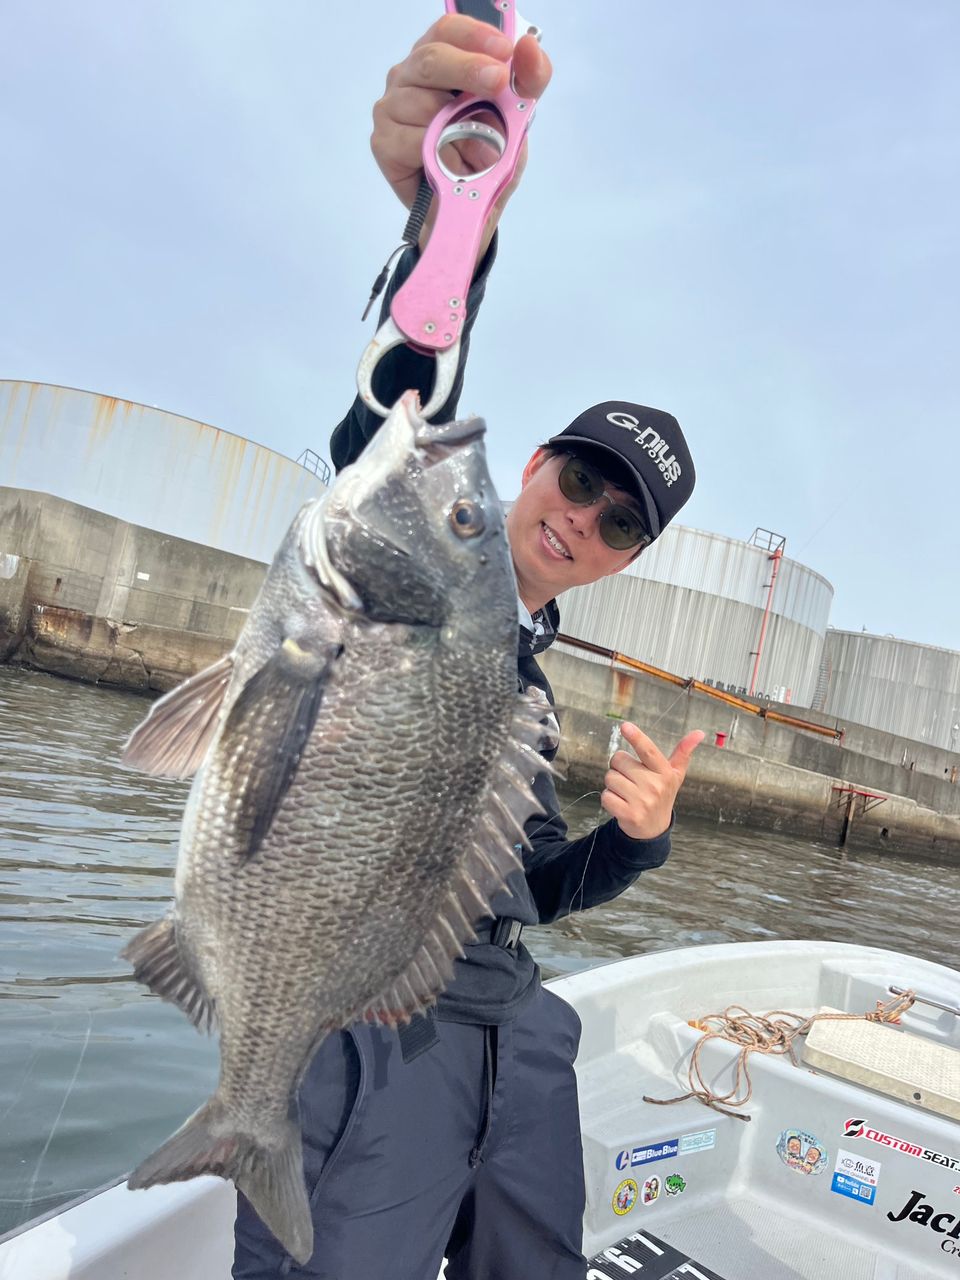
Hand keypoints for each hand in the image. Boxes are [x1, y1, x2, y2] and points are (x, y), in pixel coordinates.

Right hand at [371, 13, 551, 256]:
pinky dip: (441, 157)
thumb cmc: (486, 160)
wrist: (470, 212)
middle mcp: (409, 78)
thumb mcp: (517, 120)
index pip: (447, 31)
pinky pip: (415, 141)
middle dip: (468, 69)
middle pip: (431, 59)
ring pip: (425, 105)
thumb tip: (530, 46)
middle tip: (497, 82)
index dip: (474, 36)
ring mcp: (392, 109)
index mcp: (439, 61)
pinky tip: (452, 169)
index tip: (504, 50)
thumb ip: (528, 80)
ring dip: (461, 133)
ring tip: (480, 157)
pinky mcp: (384, 143)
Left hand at [602, 723, 704, 841]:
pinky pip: (606, 795)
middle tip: (631, 778)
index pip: (648, 750)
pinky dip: (609, 798)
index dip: (636, 737)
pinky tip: (621, 803)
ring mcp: (642, 801)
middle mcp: (655, 786)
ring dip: (613, 783)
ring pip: (610, 777)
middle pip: (619, 760)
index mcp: (665, 773)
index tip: (625, 726)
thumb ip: (683, 752)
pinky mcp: (628, 814)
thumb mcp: (675, 774)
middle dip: (620, 767)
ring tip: (627, 791)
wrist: (654, 828)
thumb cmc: (661, 794)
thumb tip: (699, 733)